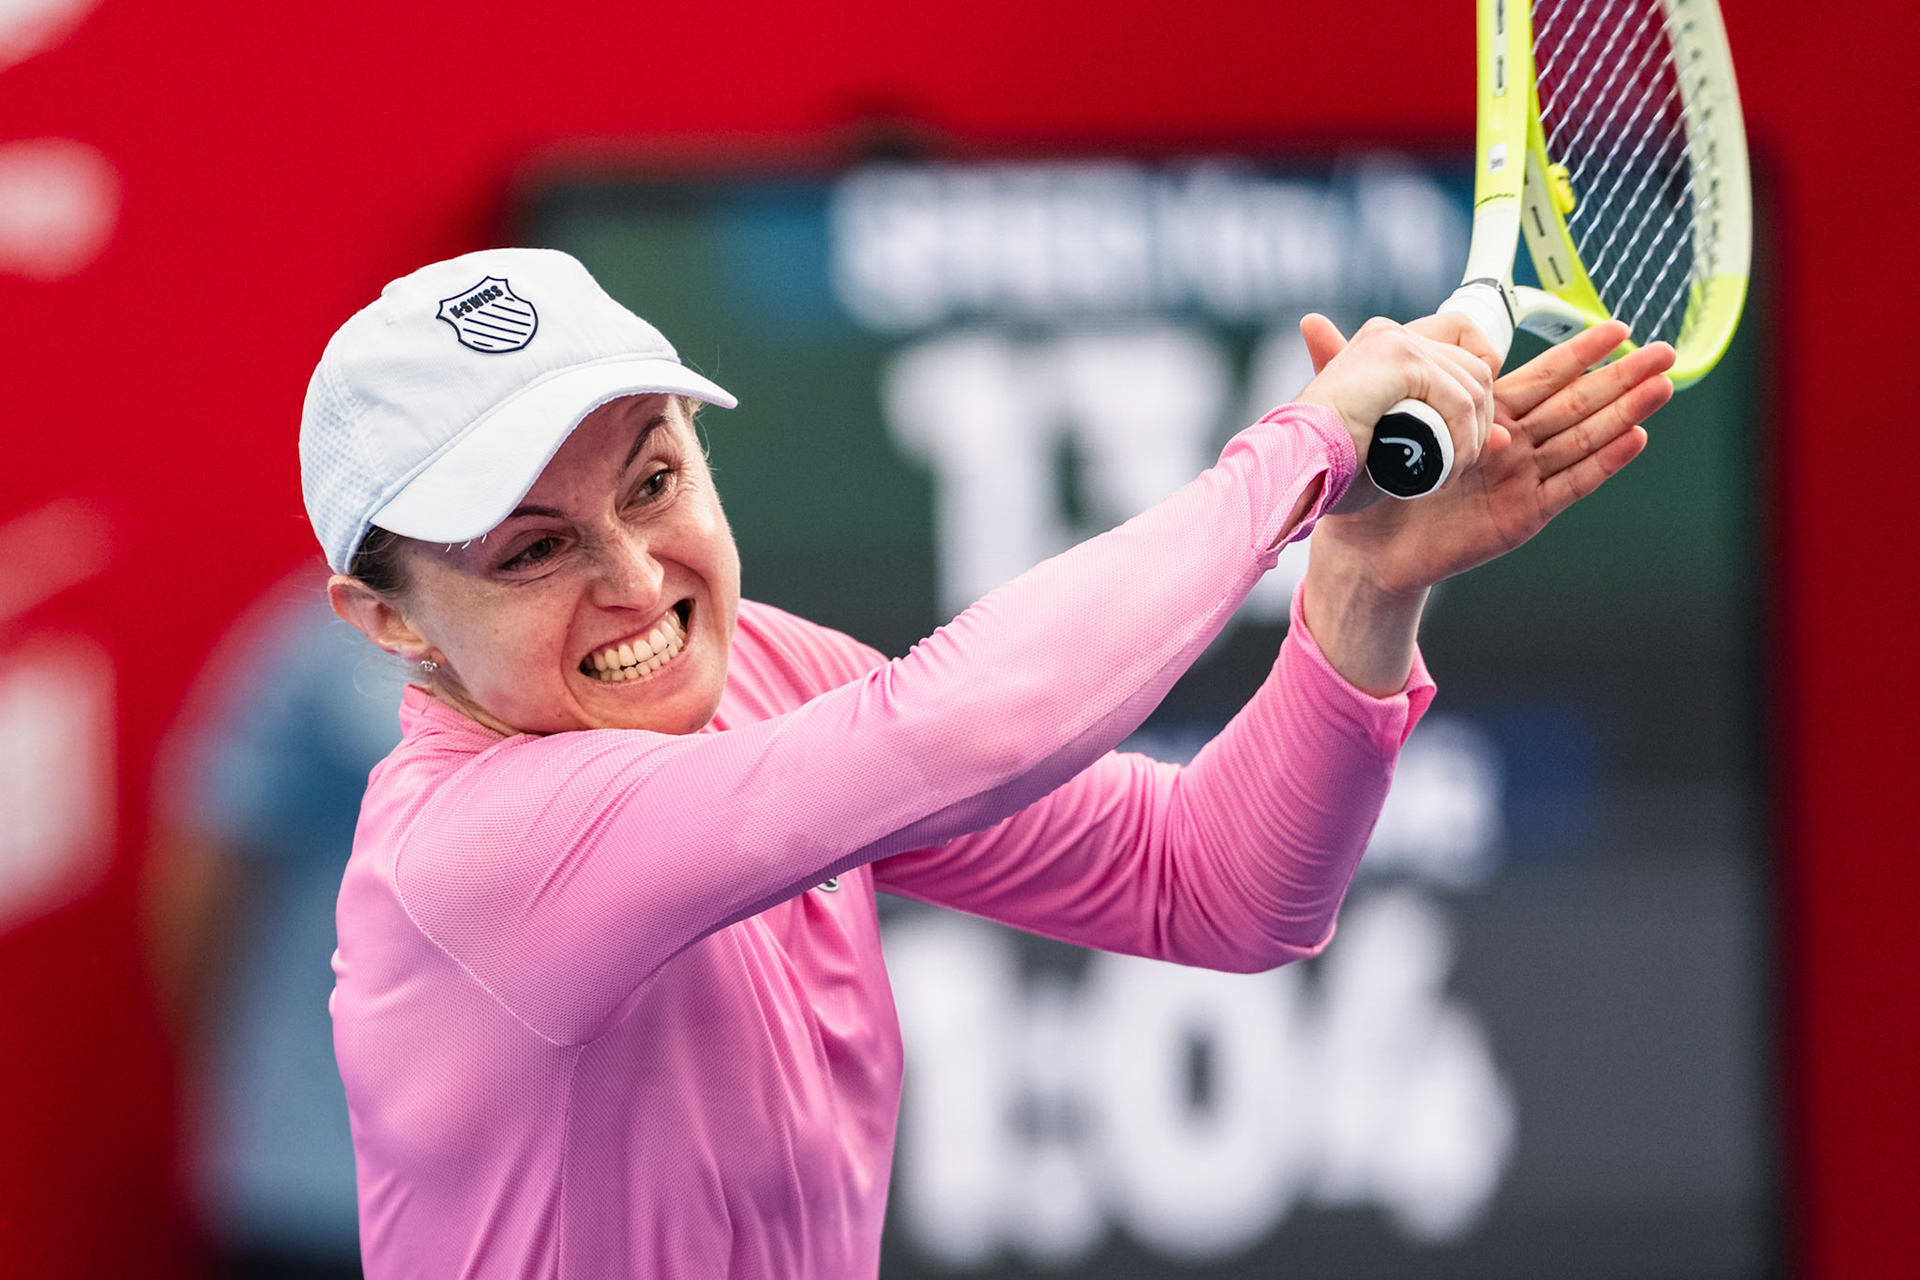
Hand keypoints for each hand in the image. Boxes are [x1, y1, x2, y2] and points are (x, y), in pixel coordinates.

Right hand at [1294, 314, 1496, 511]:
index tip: (1472, 431)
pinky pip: (1460, 400)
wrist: (1290, 468)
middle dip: (1482, 419)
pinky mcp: (1401, 360)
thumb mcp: (1395, 445)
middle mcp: (1392, 334)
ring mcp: (1396, 342)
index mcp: (1384, 345)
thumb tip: (1509, 438)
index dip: (1480, 385)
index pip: (1463, 340)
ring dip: (1473, 436)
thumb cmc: (1328, 467)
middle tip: (1461, 463)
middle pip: (1477, 365)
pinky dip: (1462, 441)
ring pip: (1475, 384)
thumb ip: (1447, 434)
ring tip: (1450, 472)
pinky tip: (1445, 470)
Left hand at [1311, 318, 1673, 594]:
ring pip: (1583, 438)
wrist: (1361, 544)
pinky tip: (1636, 437)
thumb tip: (1310, 322)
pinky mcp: (1523, 513)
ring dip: (1625, 412)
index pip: (1541, 376)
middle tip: (1666, 349)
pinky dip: (1603, 462)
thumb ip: (1345, 366)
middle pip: (1577, 403)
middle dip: (1621, 376)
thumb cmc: (1368, 479)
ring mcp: (1521, 478)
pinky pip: (1571, 484)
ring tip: (1666, 384)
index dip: (1578, 353)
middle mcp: (1510, 443)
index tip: (1614, 326)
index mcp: (1482, 413)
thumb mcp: (1361, 415)